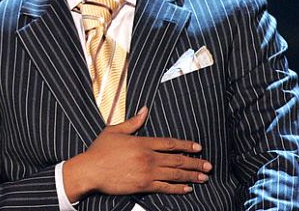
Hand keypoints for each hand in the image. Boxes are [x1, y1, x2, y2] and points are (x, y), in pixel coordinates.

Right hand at [63, 106, 211, 199]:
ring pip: (174, 174)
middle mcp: (148, 157)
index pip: (169, 143)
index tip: (198, 148)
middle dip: (195, 163)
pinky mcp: (143, 186)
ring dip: (191, 176)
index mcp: (142, 143)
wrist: (90, 170)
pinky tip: (187, 188)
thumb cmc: (100, 151)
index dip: (186, 146)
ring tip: (203, 177)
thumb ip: (133, 122)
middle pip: (177, 160)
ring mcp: (147, 173)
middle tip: (208, 166)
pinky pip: (165, 187)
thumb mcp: (114, 131)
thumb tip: (145, 110)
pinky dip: (178, 188)